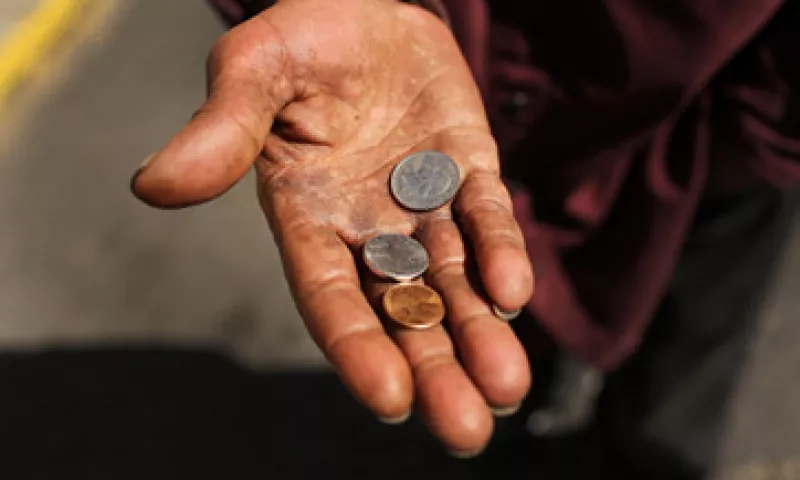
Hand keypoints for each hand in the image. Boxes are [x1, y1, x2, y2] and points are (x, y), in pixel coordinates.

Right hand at [131, 0, 533, 454]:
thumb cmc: (298, 39)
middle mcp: (367, 227)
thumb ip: (219, 131)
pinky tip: (512, 293)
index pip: (331, 297)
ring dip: (477, 332)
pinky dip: (501, 253)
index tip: (391, 399)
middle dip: (433, 368)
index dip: (358, 348)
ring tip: (505, 387)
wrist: (362, 9)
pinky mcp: (467, 170)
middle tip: (466, 430)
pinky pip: (485, 217)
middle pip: (401, 310)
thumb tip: (152, 186)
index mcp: (307, 218)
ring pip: (453, 281)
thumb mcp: (252, 71)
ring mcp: (421, 203)